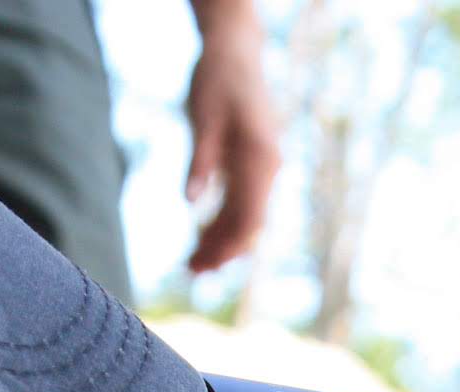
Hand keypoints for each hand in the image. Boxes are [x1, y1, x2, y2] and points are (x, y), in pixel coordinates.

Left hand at [183, 8, 281, 272]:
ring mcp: (263, 167)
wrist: (236, 51)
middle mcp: (268, 167)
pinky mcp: (253, 164)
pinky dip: (223, 222)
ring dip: (221, 241)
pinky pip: (242, 202)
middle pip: (249, 224)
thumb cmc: (218, 79)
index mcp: (259, 158)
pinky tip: (203, 235)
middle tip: (190, 273)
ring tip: (192, 262)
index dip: (227, 247)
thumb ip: (201, 161)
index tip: (204, 267)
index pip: (249, 218)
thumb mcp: (203, 118)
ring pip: (246, 216)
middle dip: (222, 252)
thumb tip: (192, 204)